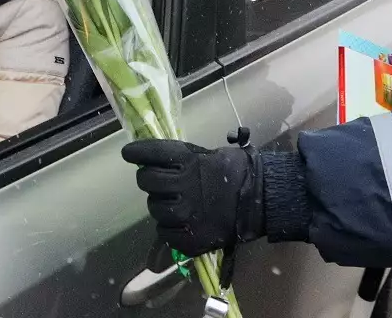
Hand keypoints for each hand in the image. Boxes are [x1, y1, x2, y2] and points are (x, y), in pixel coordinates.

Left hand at [121, 140, 262, 256]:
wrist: (262, 199)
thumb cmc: (238, 171)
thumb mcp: (210, 155)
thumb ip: (185, 159)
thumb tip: (160, 160)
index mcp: (188, 160)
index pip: (150, 153)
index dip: (136, 152)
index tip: (129, 153)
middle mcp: (183, 185)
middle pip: (147, 181)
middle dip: (149, 179)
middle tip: (158, 180)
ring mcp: (186, 214)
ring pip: (155, 209)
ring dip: (160, 205)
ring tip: (174, 203)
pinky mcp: (190, 238)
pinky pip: (165, 234)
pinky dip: (169, 228)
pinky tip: (180, 222)